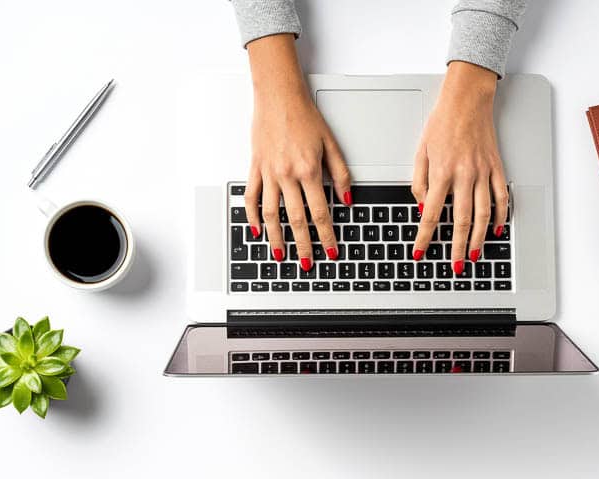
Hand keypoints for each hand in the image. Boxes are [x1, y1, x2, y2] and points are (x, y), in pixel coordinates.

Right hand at [242, 34, 350, 269]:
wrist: (278, 95)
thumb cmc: (304, 115)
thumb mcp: (331, 144)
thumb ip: (340, 174)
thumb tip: (347, 199)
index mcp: (309, 170)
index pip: (321, 213)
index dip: (327, 236)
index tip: (331, 250)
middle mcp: (287, 175)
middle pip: (296, 219)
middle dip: (303, 245)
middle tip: (307, 263)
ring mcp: (268, 173)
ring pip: (271, 213)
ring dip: (276, 237)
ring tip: (280, 254)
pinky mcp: (255, 167)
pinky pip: (251, 196)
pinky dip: (253, 216)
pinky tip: (258, 230)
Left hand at [411, 62, 508, 274]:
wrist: (467, 99)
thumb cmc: (442, 122)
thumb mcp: (421, 151)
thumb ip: (420, 183)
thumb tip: (425, 208)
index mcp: (442, 171)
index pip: (432, 213)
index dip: (424, 236)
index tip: (420, 251)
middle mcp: (464, 174)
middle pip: (461, 220)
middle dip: (457, 247)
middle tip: (456, 266)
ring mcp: (483, 172)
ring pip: (483, 213)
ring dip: (479, 238)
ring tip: (475, 255)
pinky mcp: (496, 168)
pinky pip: (501, 197)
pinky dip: (500, 216)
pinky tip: (496, 230)